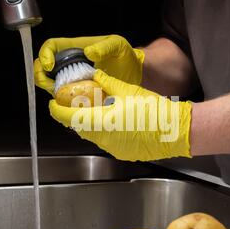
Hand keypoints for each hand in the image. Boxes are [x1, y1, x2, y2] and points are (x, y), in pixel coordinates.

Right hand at [34, 35, 144, 96]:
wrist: (135, 74)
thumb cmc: (125, 56)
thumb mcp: (117, 45)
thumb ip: (104, 47)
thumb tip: (88, 52)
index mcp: (75, 48)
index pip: (51, 46)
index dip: (45, 55)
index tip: (50, 66)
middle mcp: (70, 64)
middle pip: (43, 68)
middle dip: (41, 76)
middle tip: (50, 85)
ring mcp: (72, 79)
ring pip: (51, 85)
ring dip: (51, 92)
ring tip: (62, 97)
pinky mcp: (78, 94)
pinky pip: (64, 99)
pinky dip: (63, 104)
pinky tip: (69, 106)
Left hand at [49, 70, 191, 161]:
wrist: (176, 131)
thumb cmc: (155, 112)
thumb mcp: (128, 91)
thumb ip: (107, 83)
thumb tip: (95, 76)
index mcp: (104, 121)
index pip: (70, 118)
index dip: (57, 111)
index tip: (53, 103)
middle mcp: (105, 138)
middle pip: (79, 128)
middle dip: (74, 116)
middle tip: (74, 104)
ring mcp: (113, 148)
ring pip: (92, 135)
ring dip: (89, 123)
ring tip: (96, 110)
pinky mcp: (122, 153)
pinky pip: (105, 142)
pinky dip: (103, 131)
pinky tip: (113, 121)